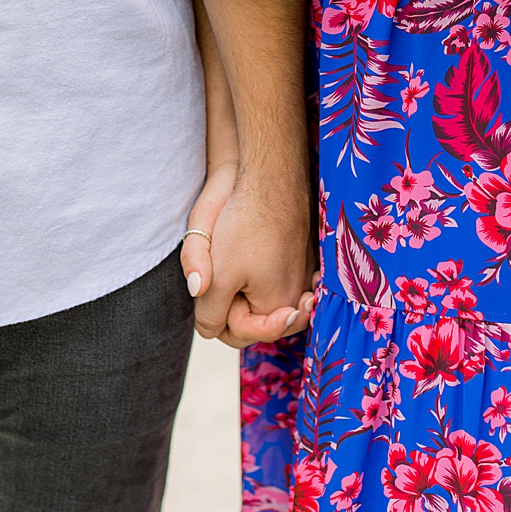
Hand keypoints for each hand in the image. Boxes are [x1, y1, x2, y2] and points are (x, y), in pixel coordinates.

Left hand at [188, 167, 313, 347]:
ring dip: (246, 294)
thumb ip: (209, 311)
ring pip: (264, 300)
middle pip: (255, 321)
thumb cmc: (245, 224)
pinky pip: (277, 281)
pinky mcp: (302, 257)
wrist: (271, 178)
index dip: (219, 317)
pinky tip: (250, 263)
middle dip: (233, 309)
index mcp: (279, 305)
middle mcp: (298, 295)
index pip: (241, 333)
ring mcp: (304, 275)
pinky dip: (262, 279)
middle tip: (220, 281)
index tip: (214, 290)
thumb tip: (207, 329)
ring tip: (232, 270)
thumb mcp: (219, 273)